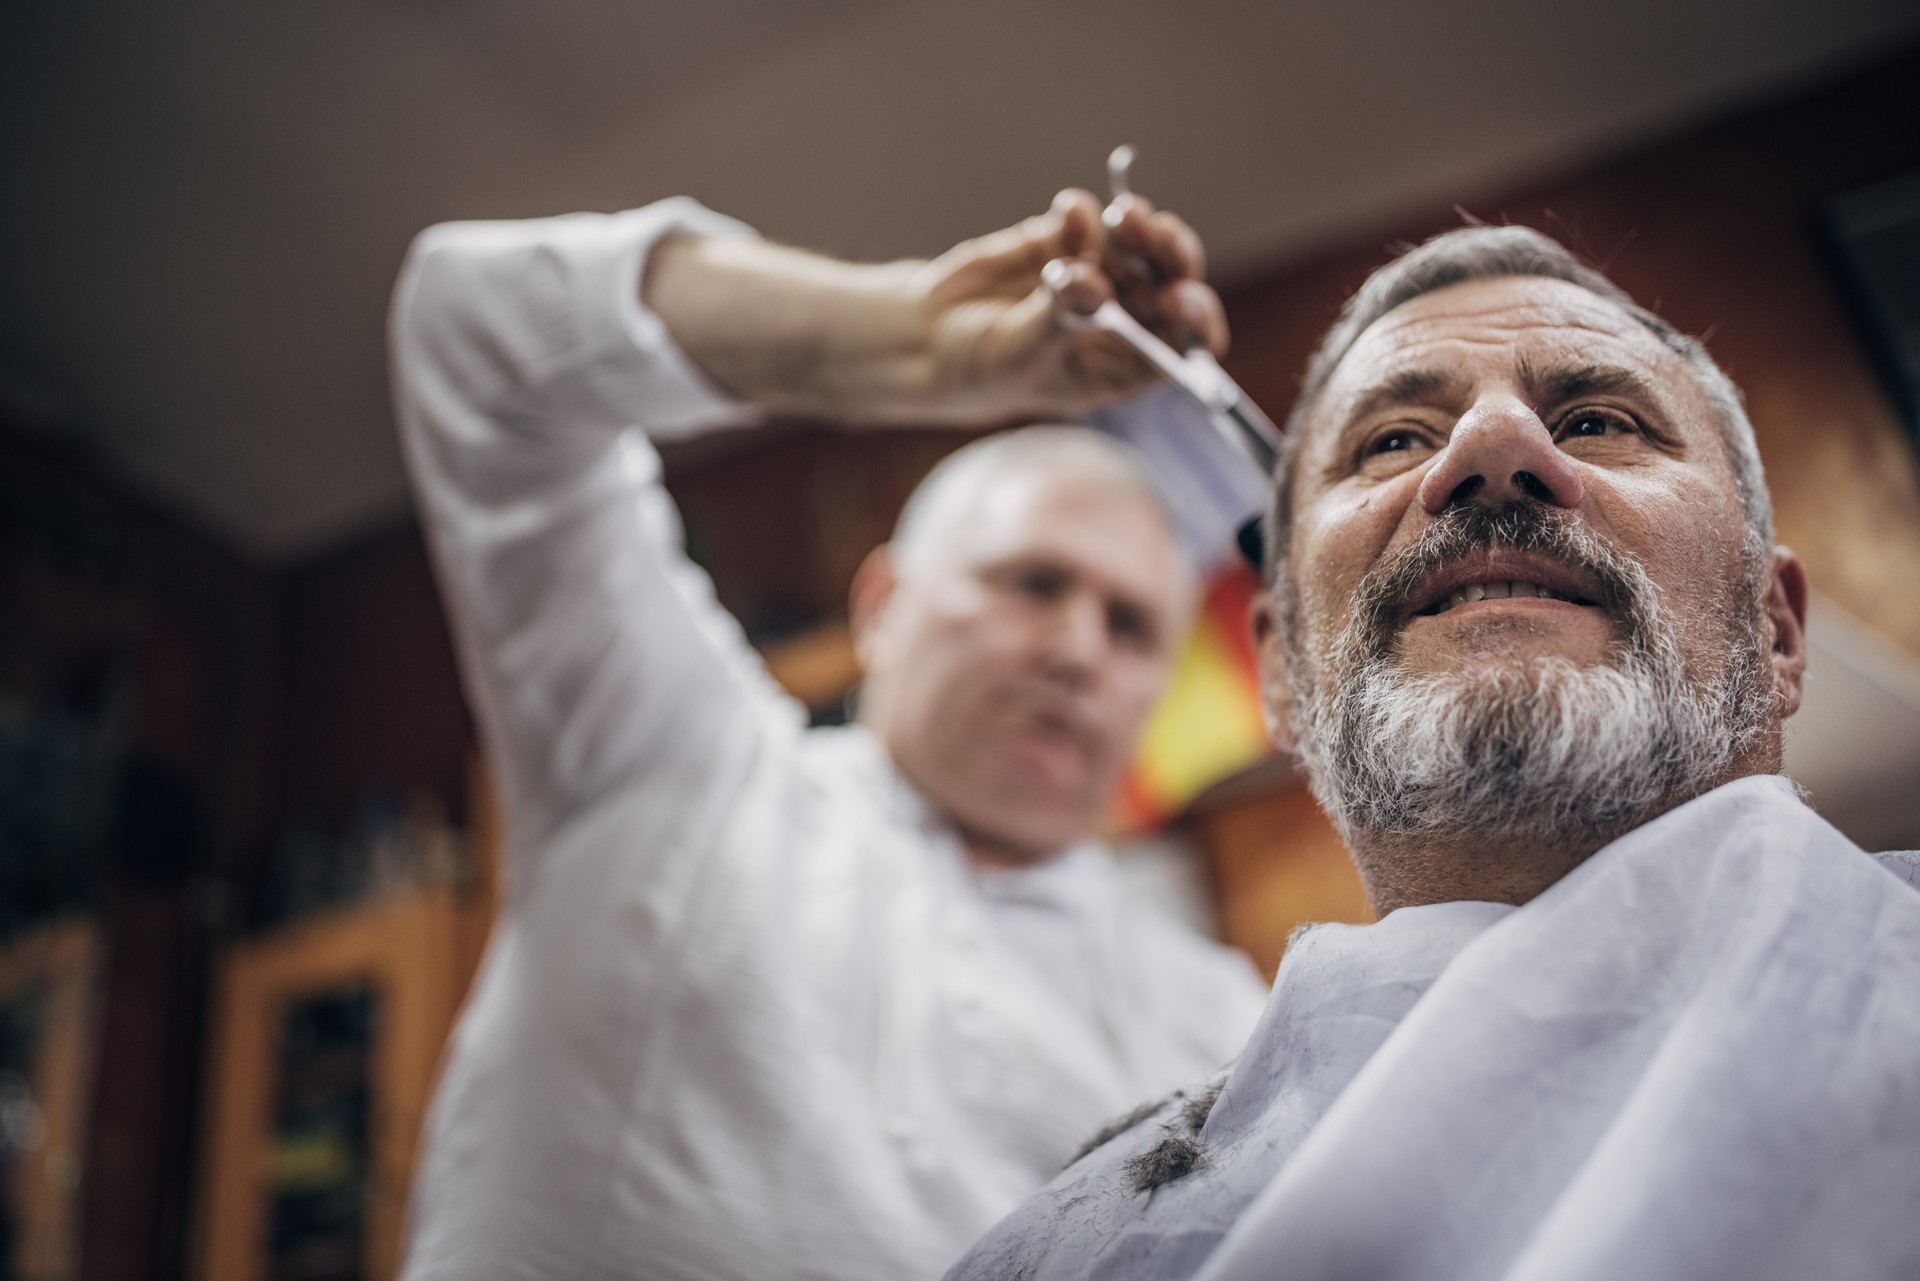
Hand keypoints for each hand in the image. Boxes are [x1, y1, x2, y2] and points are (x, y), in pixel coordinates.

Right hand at [905, 188, 1228, 422]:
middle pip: (1172, 283)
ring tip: (1123, 216)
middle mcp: (1123, 320)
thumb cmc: (982, 368)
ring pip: (1140, 245)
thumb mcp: (1019, 352)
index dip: (1194, 321)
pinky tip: (1068, 212)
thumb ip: (1057, 316)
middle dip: (1171, 256)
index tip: (1181, 297)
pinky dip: (1086, 212)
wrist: (930, 336)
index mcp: (1125, 363)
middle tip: (1157, 233)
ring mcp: (1098, 275)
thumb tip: (1091, 282)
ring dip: (1138, 226)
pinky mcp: (1066, 242)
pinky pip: (1091, 220)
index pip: (1185, 344)